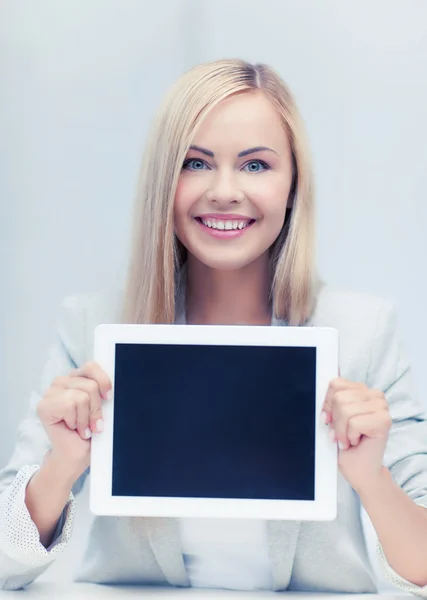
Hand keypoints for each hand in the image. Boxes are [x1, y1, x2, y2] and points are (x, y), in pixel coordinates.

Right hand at [37, 361, 111, 478]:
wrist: (76, 456)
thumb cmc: (90, 433)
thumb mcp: (102, 408)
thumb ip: (104, 393)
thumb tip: (114, 386)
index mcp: (76, 378)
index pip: (91, 366)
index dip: (103, 381)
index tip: (108, 398)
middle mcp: (62, 382)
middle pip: (90, 385)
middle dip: (96, 409)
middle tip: (94, 424)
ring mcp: (50, 392)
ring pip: (81, 396)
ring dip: (86, 418)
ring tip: (82, 428)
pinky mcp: (44, 405)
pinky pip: (69, 405)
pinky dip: (75, 421)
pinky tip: (72, 428)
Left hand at [321, 377, 391, 493]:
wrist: (360, 471)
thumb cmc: (347, 446)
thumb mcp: (334, 419)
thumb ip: (331, 402)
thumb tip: (317, 388)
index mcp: (362, 391)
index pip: (336, 384)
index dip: (327, 404)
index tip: (328, 420)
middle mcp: (375, 396)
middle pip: (339, 398)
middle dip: (335, 421)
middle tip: (341, 434)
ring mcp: (382, 407)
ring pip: (345, 409)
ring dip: (342, 431)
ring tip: (349, 439)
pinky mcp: (384, 420)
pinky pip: (353, 422)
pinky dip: (349, 436)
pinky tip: (356, 442)